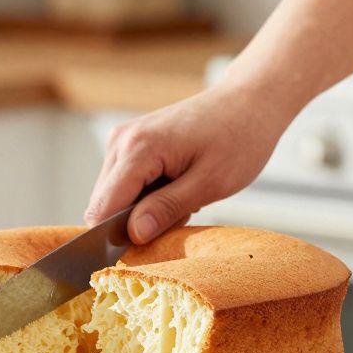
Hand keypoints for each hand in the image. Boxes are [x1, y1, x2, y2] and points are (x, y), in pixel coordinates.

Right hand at [84, 82, 290, 243]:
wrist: (249, 102)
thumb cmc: (239, 138)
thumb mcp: (210, 183)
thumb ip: (167, 209)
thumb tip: (133, 235)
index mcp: (138, 149)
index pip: (103, 210)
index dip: (116, 238)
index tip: (146, 250)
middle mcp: (121, 141)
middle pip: (103, 206)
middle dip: (135, 224)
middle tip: (180, 215)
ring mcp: (123, 140)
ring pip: (113, 198)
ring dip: (143, 210)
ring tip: (184, 197)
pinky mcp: (130, 143)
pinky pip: (125, 185)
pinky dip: (147, 196)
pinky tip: (177, 187)